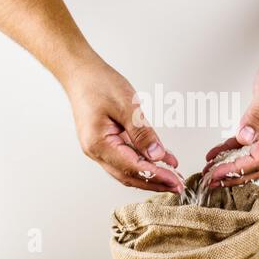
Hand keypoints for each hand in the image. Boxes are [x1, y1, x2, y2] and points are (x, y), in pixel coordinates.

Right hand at [64, 57, 182, 192]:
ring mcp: (100, 148)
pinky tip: (162, 161)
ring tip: (172, 177)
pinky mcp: (106, 143)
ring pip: (128, 169)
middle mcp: (96, 151)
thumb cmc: (98, 83)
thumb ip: (143, 133)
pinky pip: (127, 157)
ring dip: (151, 175)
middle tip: (177, 186)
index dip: (156, 176)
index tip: (175, 180)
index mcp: (98, 143)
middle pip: (129, 175)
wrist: (80, 72)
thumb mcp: (126, 105)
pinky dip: (144, 161)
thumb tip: (158, 156)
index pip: (132, 167)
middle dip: (155, 182)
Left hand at [204, 53, 258, 186]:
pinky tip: (218, 154)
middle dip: (234, 176)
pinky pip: (251, 147)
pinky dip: (234, 152)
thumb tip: (245, 138)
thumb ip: (257, 115)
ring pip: (254, 161)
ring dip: (234, 168)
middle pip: (258, 167)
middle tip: (211, 180)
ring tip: (212, 172)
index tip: (217, 173)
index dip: (237, 169)